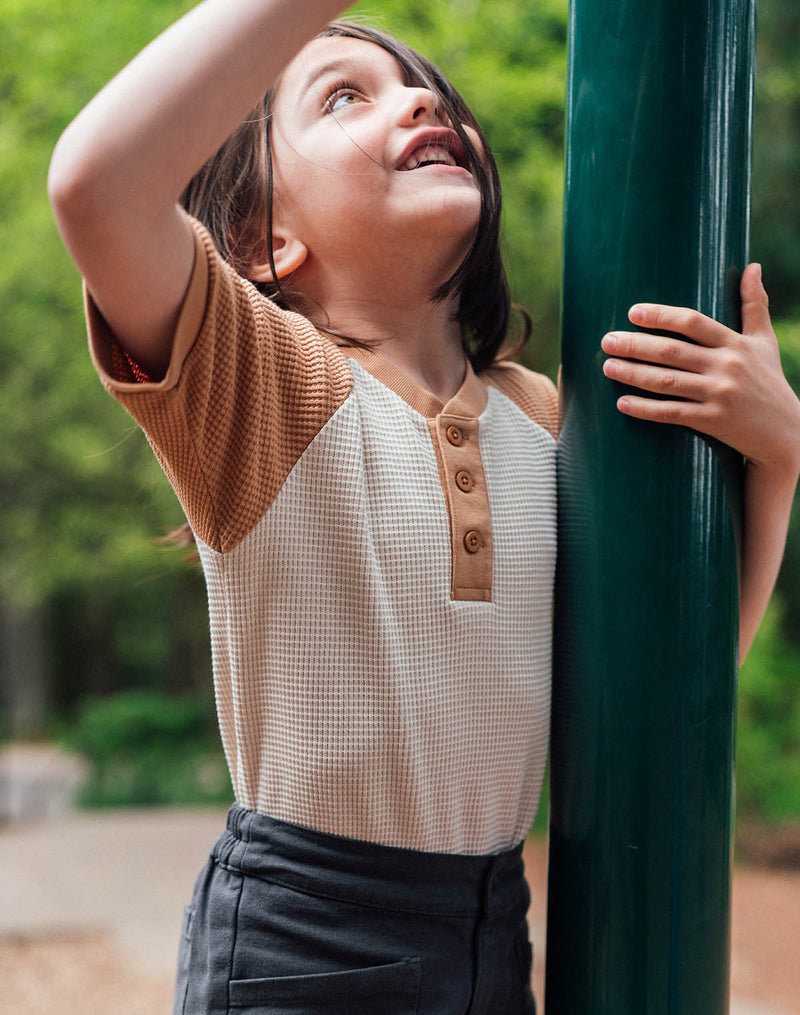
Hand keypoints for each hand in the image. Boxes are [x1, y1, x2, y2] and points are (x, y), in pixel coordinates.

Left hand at [600, 264, 799, 472]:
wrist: (785, 433)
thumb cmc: (769, 383)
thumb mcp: (765, 342)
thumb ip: (755, 305)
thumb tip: (753, 266)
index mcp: (734, 343)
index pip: (693, 322)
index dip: (661, 316)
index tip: (633, 312)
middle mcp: (726, 366)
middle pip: (672, 351)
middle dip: (636, 345)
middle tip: (607, 340)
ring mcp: (719, 395)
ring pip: (668, 382)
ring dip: (634, 374)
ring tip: (608, 367)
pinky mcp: (713, 422)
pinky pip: (673, 413)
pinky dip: (646, 409)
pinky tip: (623, 403)